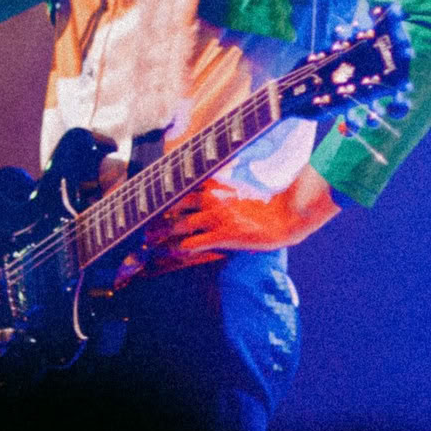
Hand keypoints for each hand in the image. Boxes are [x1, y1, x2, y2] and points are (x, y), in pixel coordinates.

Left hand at [144, 167, 340, 262]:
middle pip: (179, 202)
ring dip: (164, 232)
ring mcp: (218, 218)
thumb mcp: (243, 192)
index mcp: (220, 188)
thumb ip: (225, 187)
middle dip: (160, 210)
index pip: (188, 183)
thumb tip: (215, 178)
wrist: (287, 218)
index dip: (170, 188)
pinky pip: (195, 243)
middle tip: (143, 218)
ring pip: (182, 224)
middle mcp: (215, 200)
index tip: (153, 192)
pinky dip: (181, 248)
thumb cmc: (268, 206)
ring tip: (149, 240)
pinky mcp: (224, 236)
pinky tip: (171, 253)